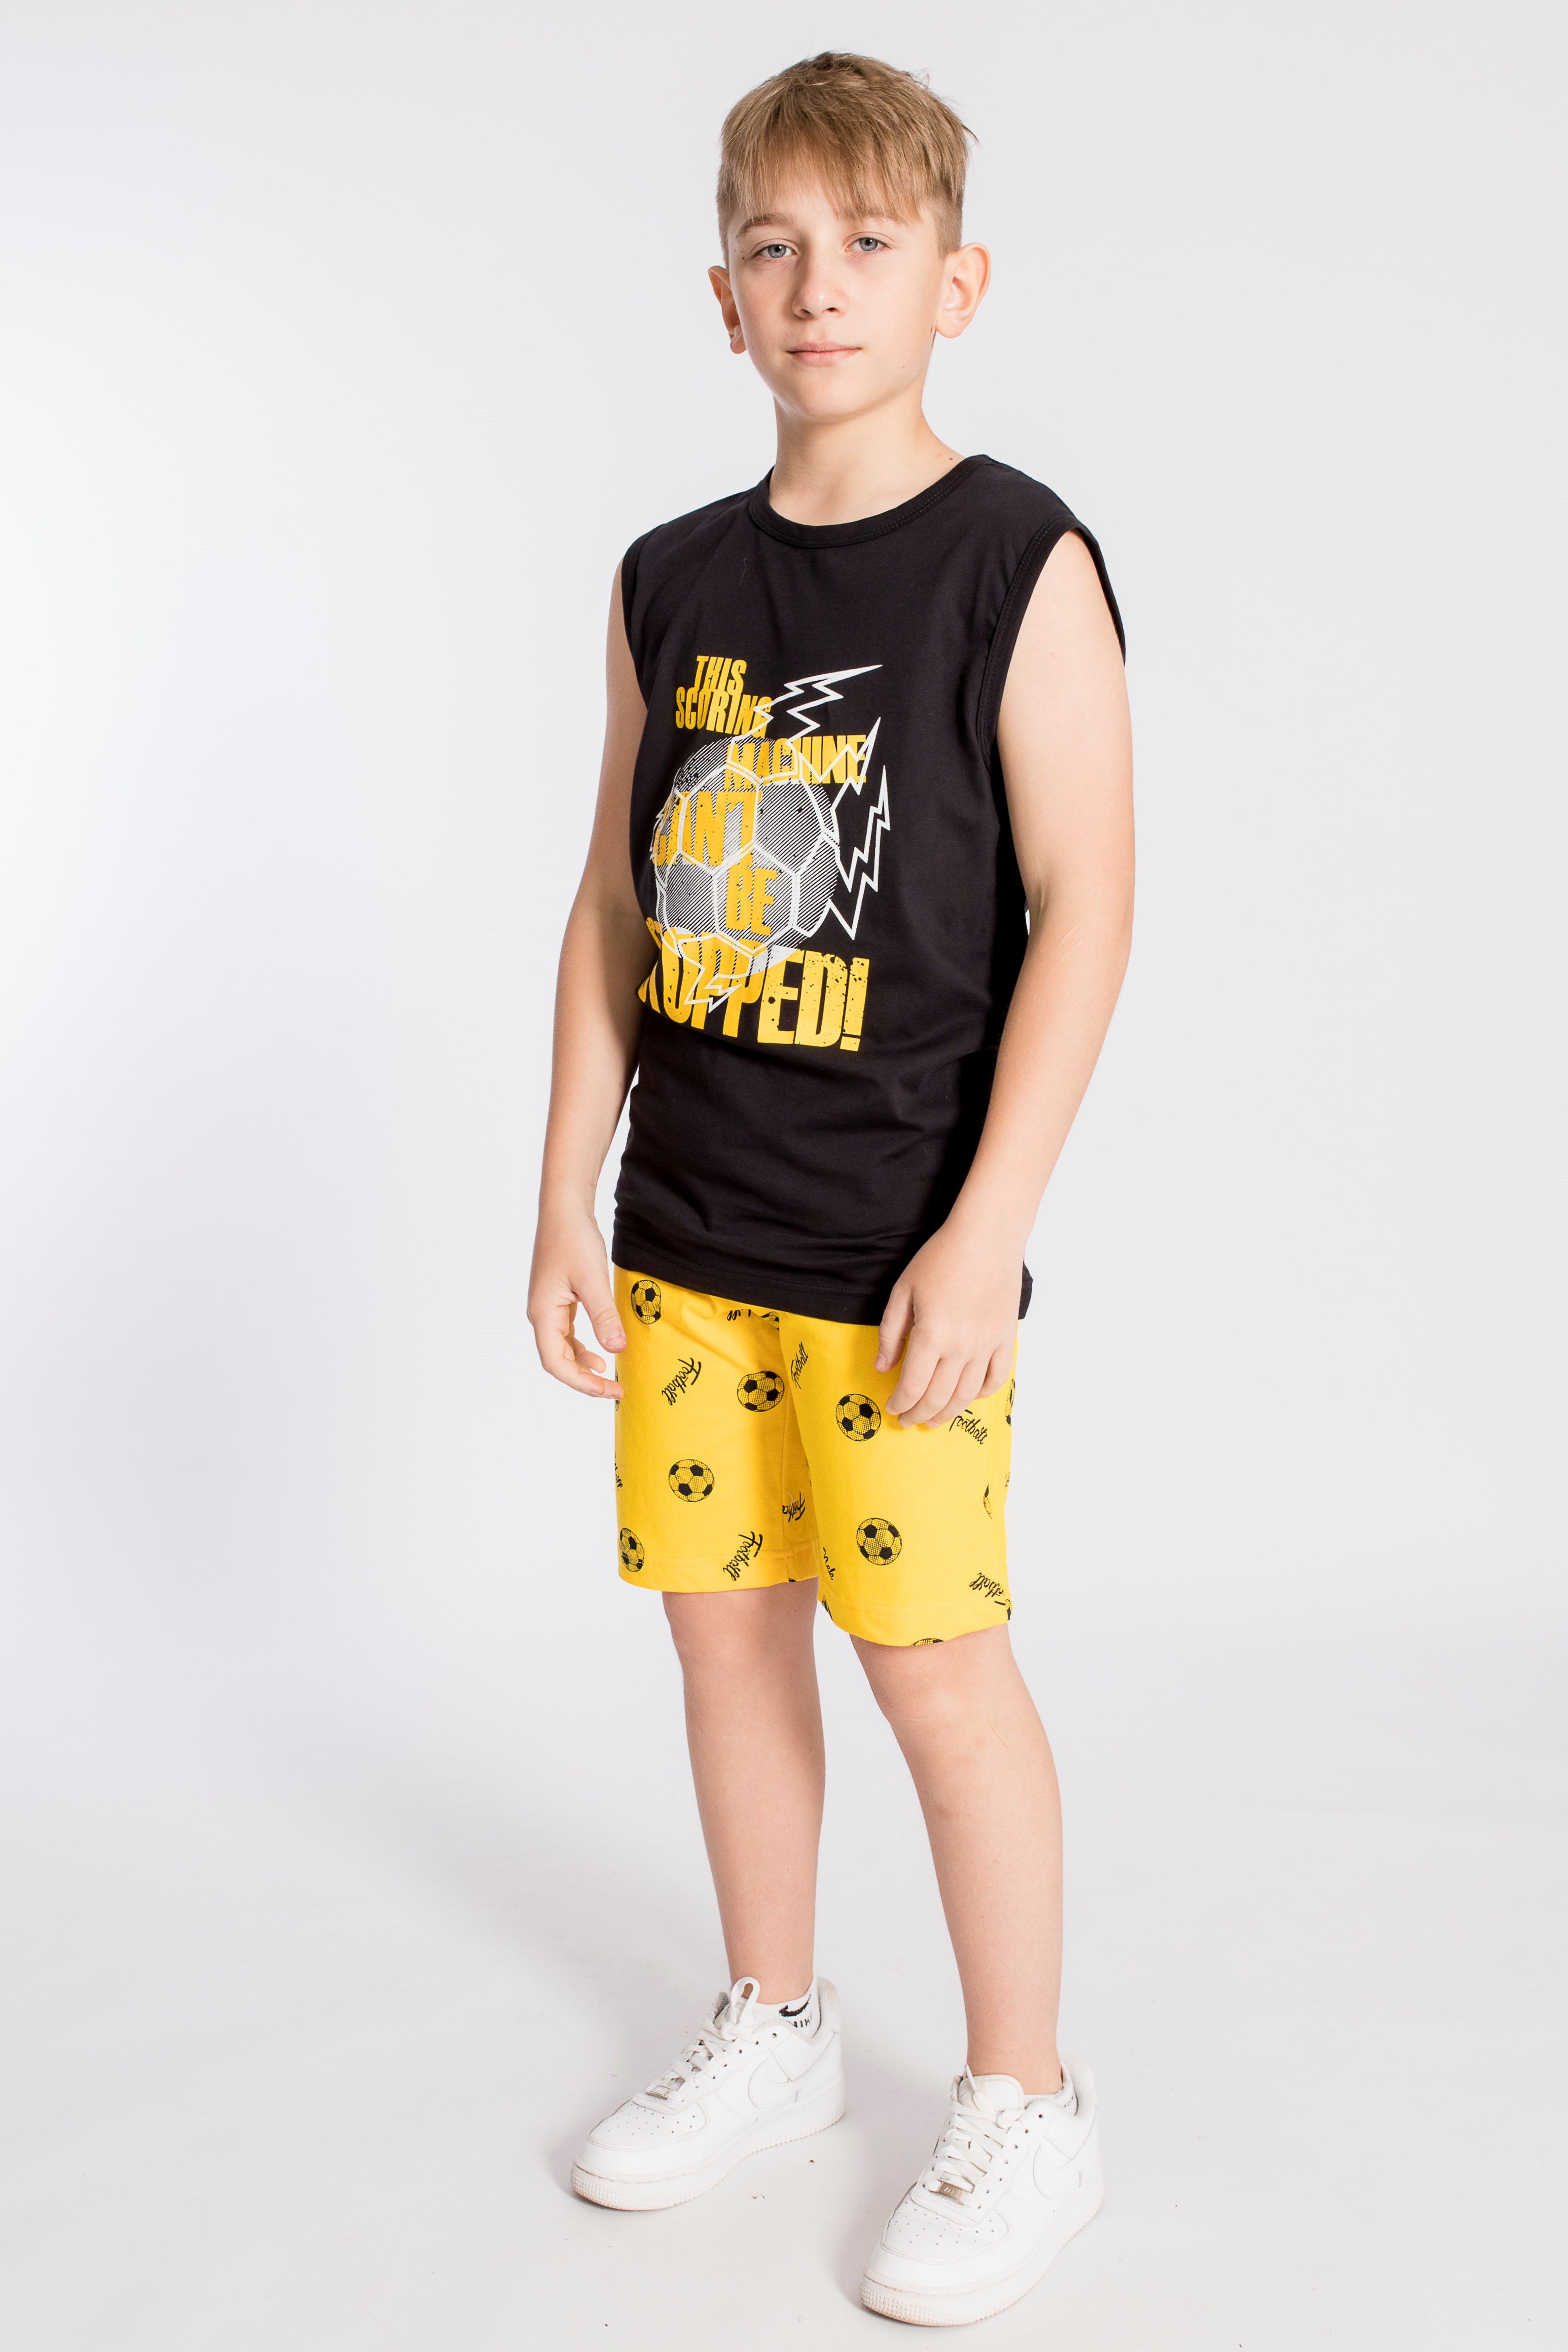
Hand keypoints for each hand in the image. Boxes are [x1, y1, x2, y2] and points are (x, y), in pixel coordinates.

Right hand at [527, 1206, 626, 1398]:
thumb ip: (604, 1316)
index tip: (609, 1391)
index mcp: (543, 1314)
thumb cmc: (573, 1239)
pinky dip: (582, 1347)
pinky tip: (600, 1351)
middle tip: (614, 1391)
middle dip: (584, 1379)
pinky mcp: (557, 1299)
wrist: (565, 1209)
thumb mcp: (592, 1279)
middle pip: (557, 1361)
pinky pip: (567, 1333)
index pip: (556, 1363)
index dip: (581, 1383)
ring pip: (562, 1348)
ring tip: (608, 1376)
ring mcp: (547, 1307)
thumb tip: (616, 1350)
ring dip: (583, 1365)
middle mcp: (540, 1314)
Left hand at [876, 1219, 1020, 1426]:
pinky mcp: (1006, 1338)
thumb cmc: (941, 1258)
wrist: (987, 1236)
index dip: (900, 1403)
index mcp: (931, 1335)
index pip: (912, 1385)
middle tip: (907, 1421)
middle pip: (937, 1396)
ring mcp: (987, 1344)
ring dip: (948, 1412)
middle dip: (919, 1414)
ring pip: (967, 1394)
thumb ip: (890, 1332)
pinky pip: (997, 1377)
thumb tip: (882, 1367)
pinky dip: (983, 1393)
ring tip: (934, 1419)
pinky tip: (970, 1397)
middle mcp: (961, 1347)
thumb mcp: (903, 1290)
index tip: (891, 1408)